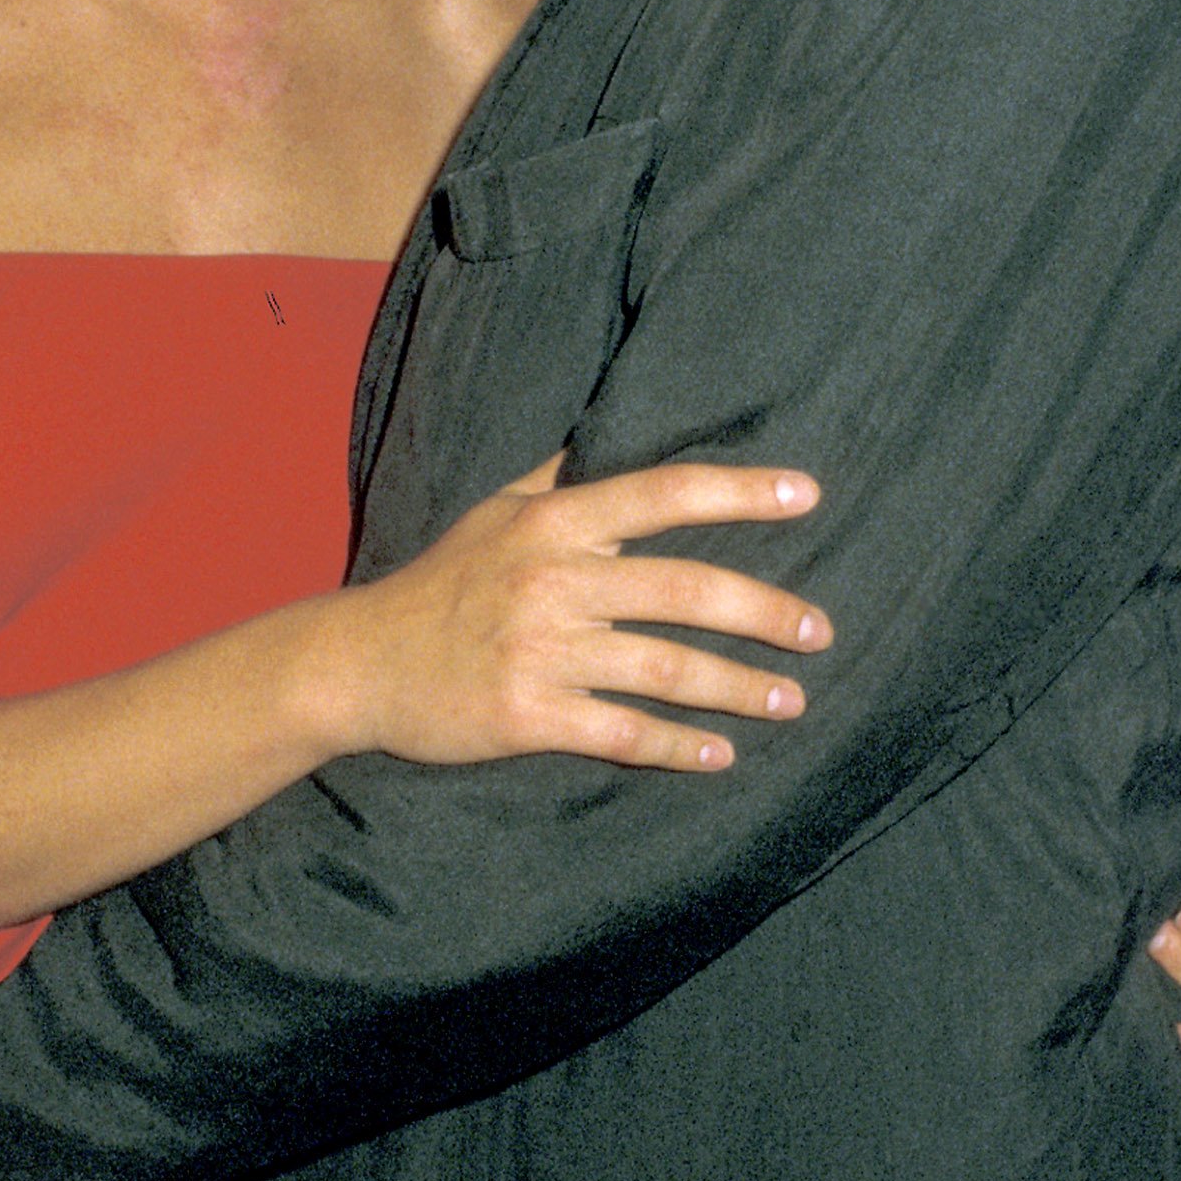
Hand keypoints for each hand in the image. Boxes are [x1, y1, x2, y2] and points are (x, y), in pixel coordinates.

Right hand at [338, 456, 828, 771]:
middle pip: (683, 589)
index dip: (737, 491)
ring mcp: (540, 651)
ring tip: (792, 699)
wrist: (361, 663)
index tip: (805, 492)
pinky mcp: (527, 716)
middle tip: (820, 631)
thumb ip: (559, 473)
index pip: (661, 494)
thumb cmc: (441, 581)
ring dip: (737, 687)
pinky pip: (621, 732)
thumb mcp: (495, 510)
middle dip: (763, 611)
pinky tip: (721, 755)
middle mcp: (553, 579)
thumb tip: (613, 425)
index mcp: (553, 522)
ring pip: (664, 669)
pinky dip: (677, 746)